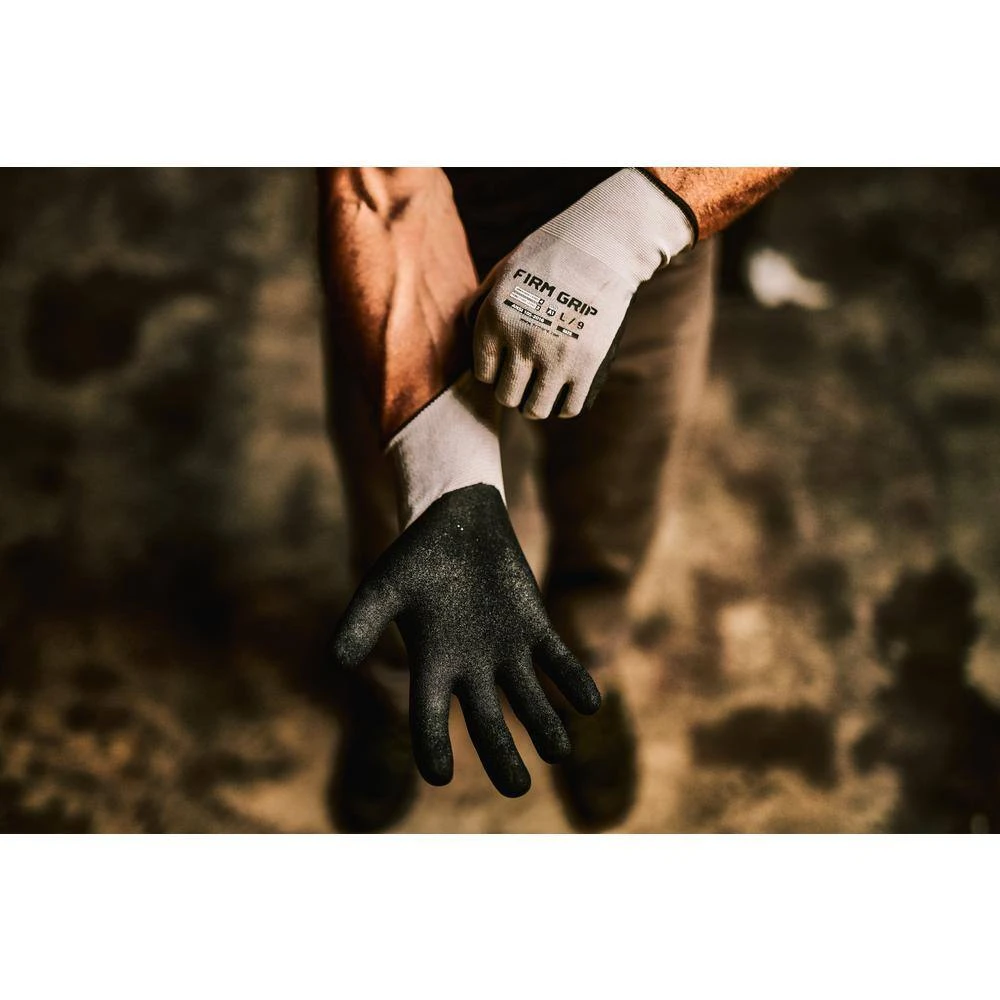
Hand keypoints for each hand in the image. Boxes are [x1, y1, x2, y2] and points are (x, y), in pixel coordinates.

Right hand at [332, 484, 601, 796]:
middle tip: (518, 788)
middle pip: (488, 723)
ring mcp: (507, 651)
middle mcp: (471, 669)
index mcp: (431, 665)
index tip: (440, 776)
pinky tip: (590, 703)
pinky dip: (573, 680)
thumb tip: (338, 659)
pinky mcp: (536, 629)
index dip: (432, 747)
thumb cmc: (415, 557)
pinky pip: (558, 661)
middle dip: (502, 756)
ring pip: (529, 700)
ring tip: (559, 751)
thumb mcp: (383, 586)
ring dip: (545, 725)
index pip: (428, 718)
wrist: (457, 522)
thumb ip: (361, 622)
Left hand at [472, 168, 694, 418]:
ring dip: (536, 405)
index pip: (484, 374)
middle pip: (506, 396)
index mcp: (494, 321)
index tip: (509, 364)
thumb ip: (481, 301)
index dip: (495, 372)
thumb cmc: (550, 253)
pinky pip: (569, 408)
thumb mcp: (503, 271)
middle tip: (526, 379)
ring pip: (535, 410)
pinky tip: (566, 393)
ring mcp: (555, 357)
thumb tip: (464, 328)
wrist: (603, 244)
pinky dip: (565, 406)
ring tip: (543, 391)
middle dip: (514, 390)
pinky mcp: (587, 366)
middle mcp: (520, 343)